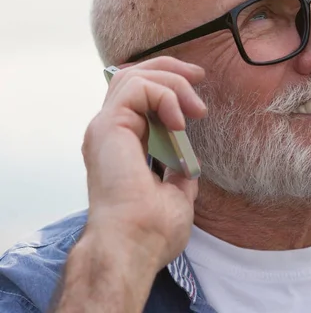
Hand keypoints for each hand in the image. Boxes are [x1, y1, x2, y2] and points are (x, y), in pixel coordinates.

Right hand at [81, 56, 206, 271]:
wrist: (134, 245)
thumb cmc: (151, 231)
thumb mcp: (176, 194)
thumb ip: (177, 172)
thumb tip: (187, 163)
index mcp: (122, 145)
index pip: (138, 96)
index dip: (168, 84)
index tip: (198, 92)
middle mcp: (111, 132)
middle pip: (133, 76)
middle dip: (170, 70)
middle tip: (199, 77)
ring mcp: (106, 127)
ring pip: (134, 75)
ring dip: (173, 83)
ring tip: (196, 110)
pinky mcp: (108, 125)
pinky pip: (137, 87)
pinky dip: (165, 95)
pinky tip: (181, 121)